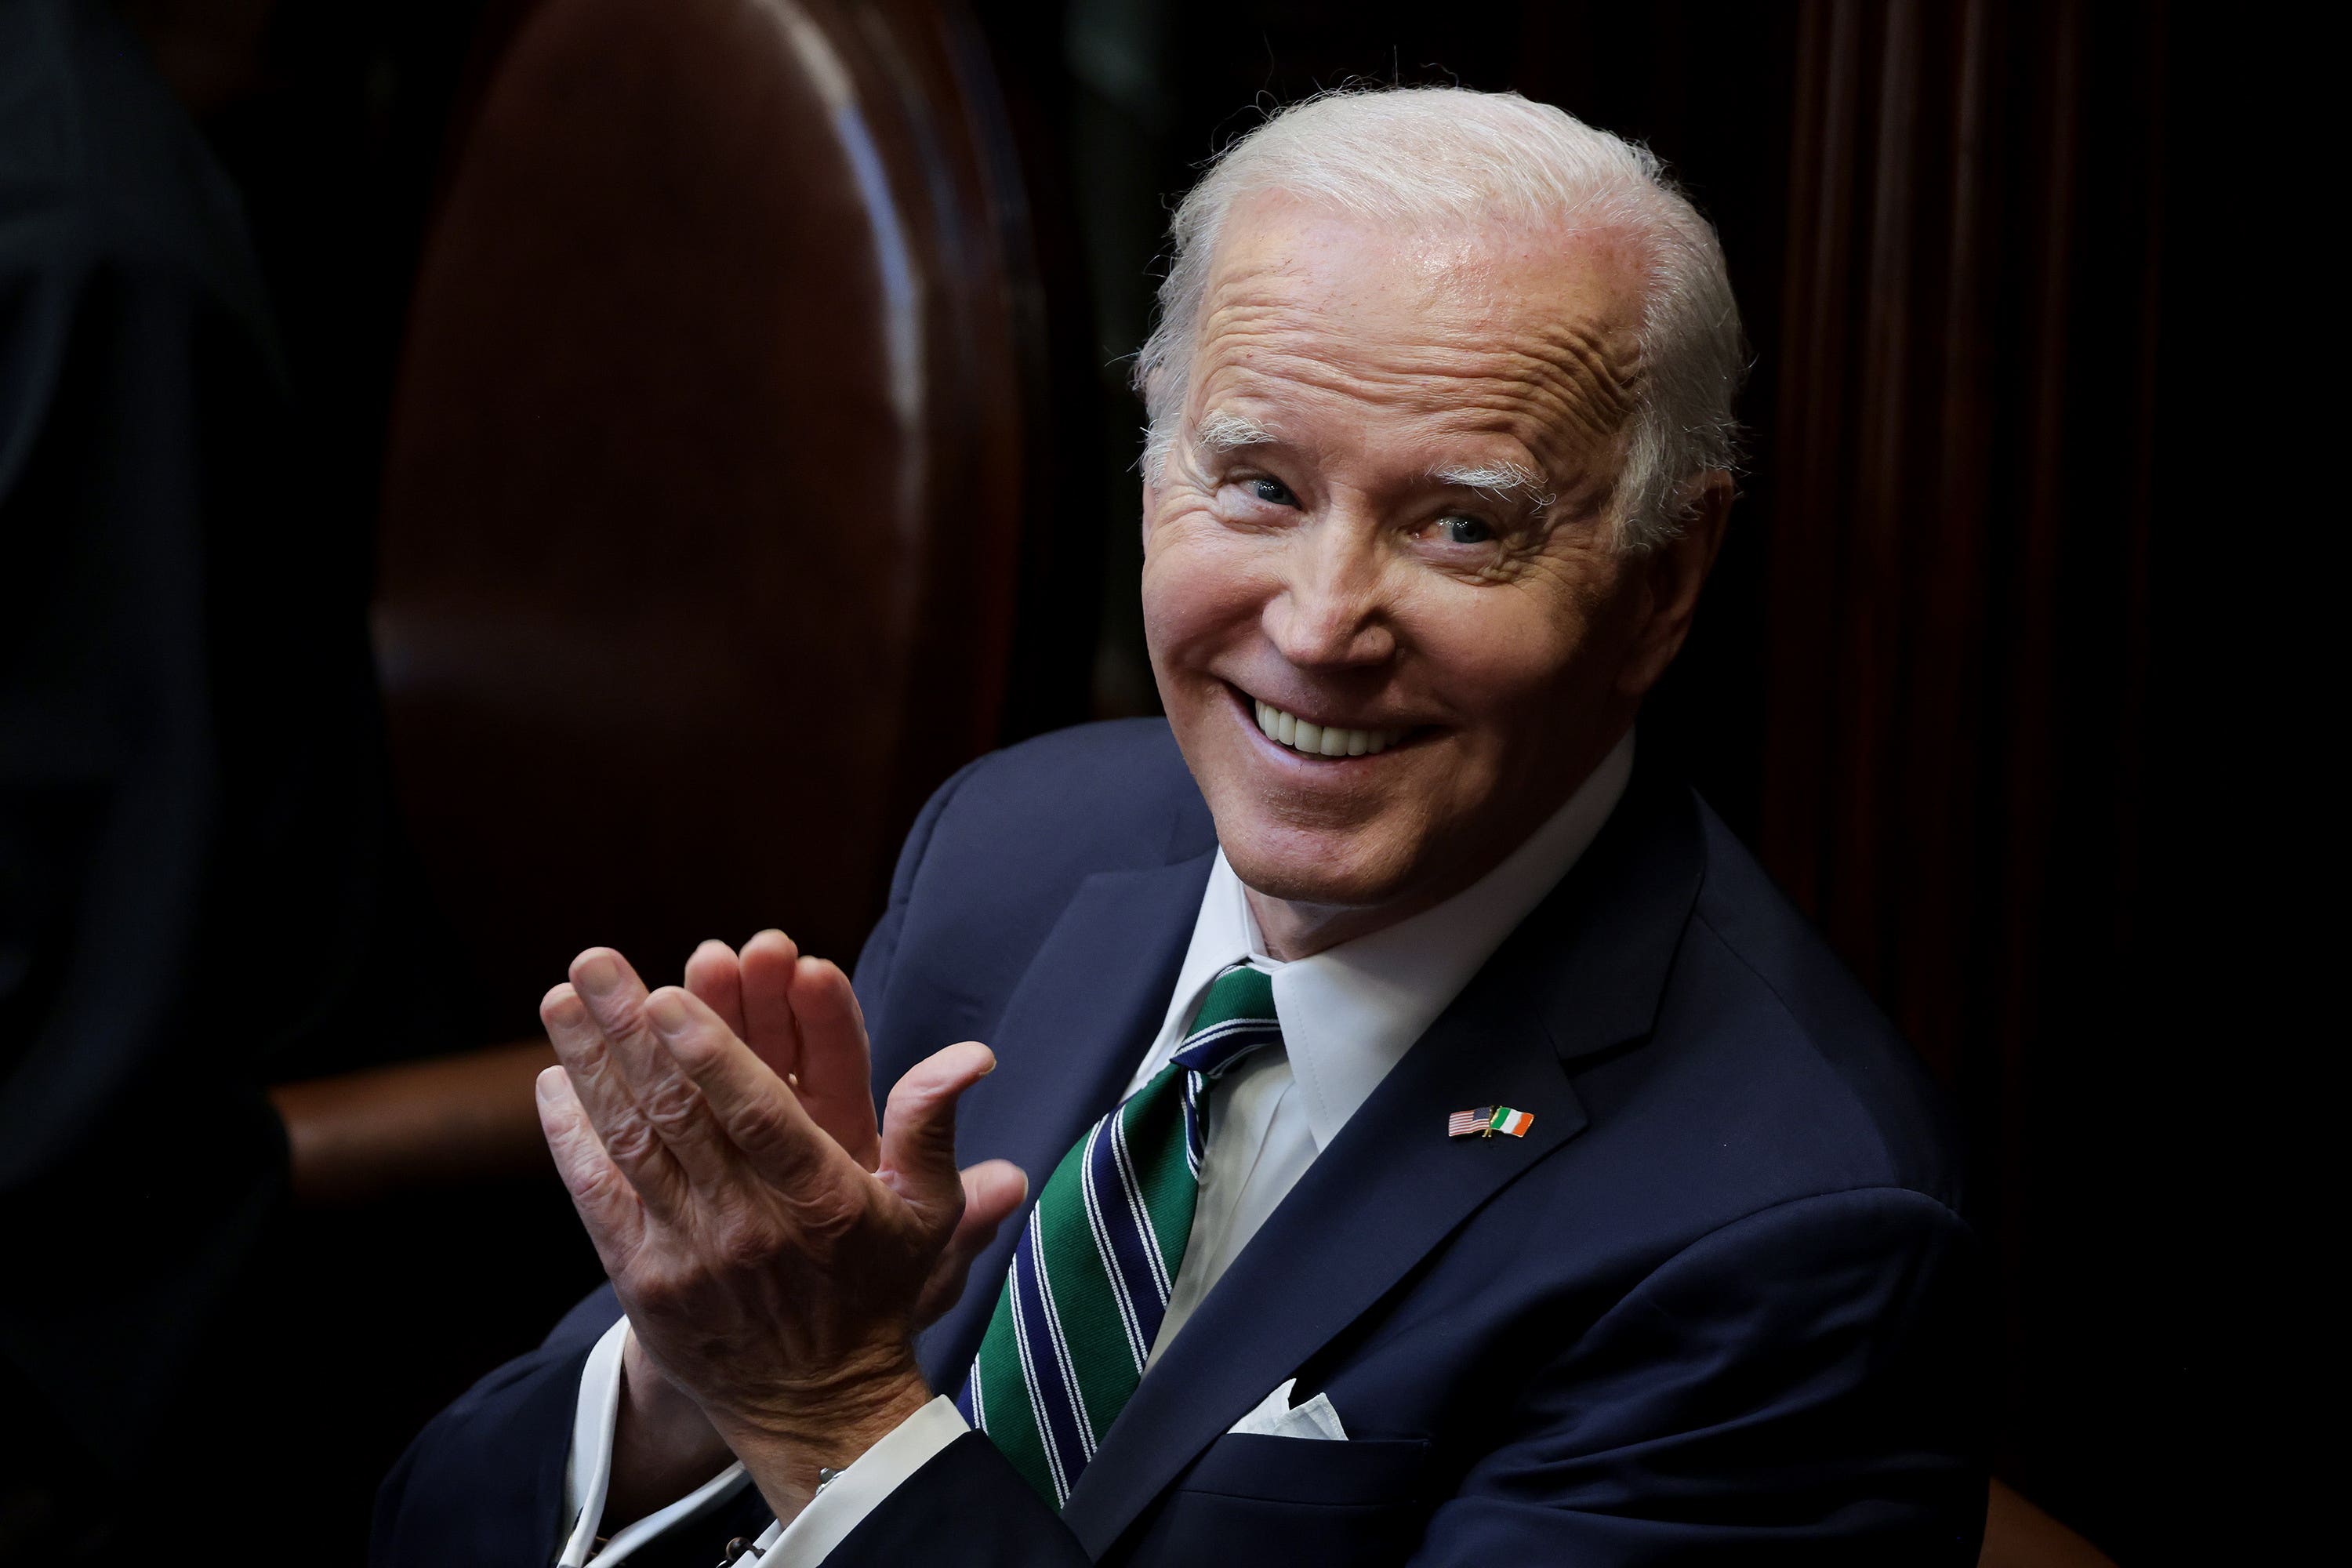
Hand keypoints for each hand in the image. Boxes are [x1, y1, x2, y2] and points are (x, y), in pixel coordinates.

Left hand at [536, 934, 1025, 1523]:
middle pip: (681, 1114)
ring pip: (631, 1143)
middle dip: (631, 1032)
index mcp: (821, 1199)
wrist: (817, 1405)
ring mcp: (690, 1254)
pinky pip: (597, 1196)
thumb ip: (933, 1125)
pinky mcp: (644, 1279)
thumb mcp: (927, 1213)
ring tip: (563, 999)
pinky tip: (554, 1080)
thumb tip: (974, 1054)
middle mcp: (749, 1225)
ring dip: (590, 1065)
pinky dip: (570, 1136)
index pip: (759, 1115)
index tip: (667, 995)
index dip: (710, 1053)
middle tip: (597, 962)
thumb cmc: (876, 1290)